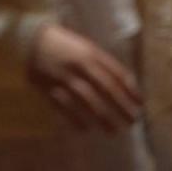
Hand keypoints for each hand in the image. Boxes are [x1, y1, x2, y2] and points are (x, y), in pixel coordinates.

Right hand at [26, 22, 141, 131]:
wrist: (31, 39)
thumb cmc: (65, 45)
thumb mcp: (87, 47)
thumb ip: (104, 64)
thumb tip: (127, 85)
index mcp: (91, 54)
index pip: (116, 73)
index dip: (130, 90)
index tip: (140, 105)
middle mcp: (79, 66)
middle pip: (105, 89)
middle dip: (121, 107)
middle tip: (132, 122)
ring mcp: (63, 77)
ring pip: (86, 100)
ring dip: (102, 117)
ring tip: (113, 131)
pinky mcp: (48, 87)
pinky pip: (64, 106)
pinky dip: (75, 119)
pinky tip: (85, 129)